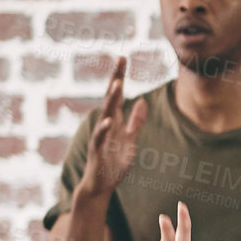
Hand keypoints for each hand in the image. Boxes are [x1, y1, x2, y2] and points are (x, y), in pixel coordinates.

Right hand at [76, 57, 147, 202]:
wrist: (101, 183)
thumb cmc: (114, 161)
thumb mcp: (130, 139)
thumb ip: (135, 121)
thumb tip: (141, 101)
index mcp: (115, 120)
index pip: (117, 94)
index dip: (120, 76)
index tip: (123, 57)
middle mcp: (107, 124)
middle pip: (111, 97)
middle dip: (116, 78)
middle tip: (121, 59)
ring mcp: (101, 136)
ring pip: (106, 114)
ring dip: (111, 99)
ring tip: (117, 84)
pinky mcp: (98, 150)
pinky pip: (101, 138)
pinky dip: (104, 129)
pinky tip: (109, 120)